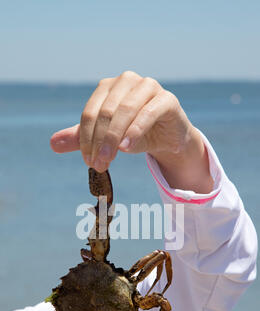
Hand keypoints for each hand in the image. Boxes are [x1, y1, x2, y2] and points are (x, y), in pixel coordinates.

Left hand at [51, 71, 212, 192]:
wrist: (168, 140)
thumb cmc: (134, 135)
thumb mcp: (105, 138)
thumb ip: (81, 139)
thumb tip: (52, 144)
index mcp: (108, 87)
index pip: (90, 113)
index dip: (85, 138)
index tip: (87, 160)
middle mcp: (127, 81)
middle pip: (106, 112)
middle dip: (99, 142)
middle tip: (97, 165)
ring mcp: (148, 87)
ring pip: (125, 111)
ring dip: (113, 139)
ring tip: (109, 160)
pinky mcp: (166, 99)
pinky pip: (148, 113)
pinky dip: (135, 131)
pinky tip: (127, 148)